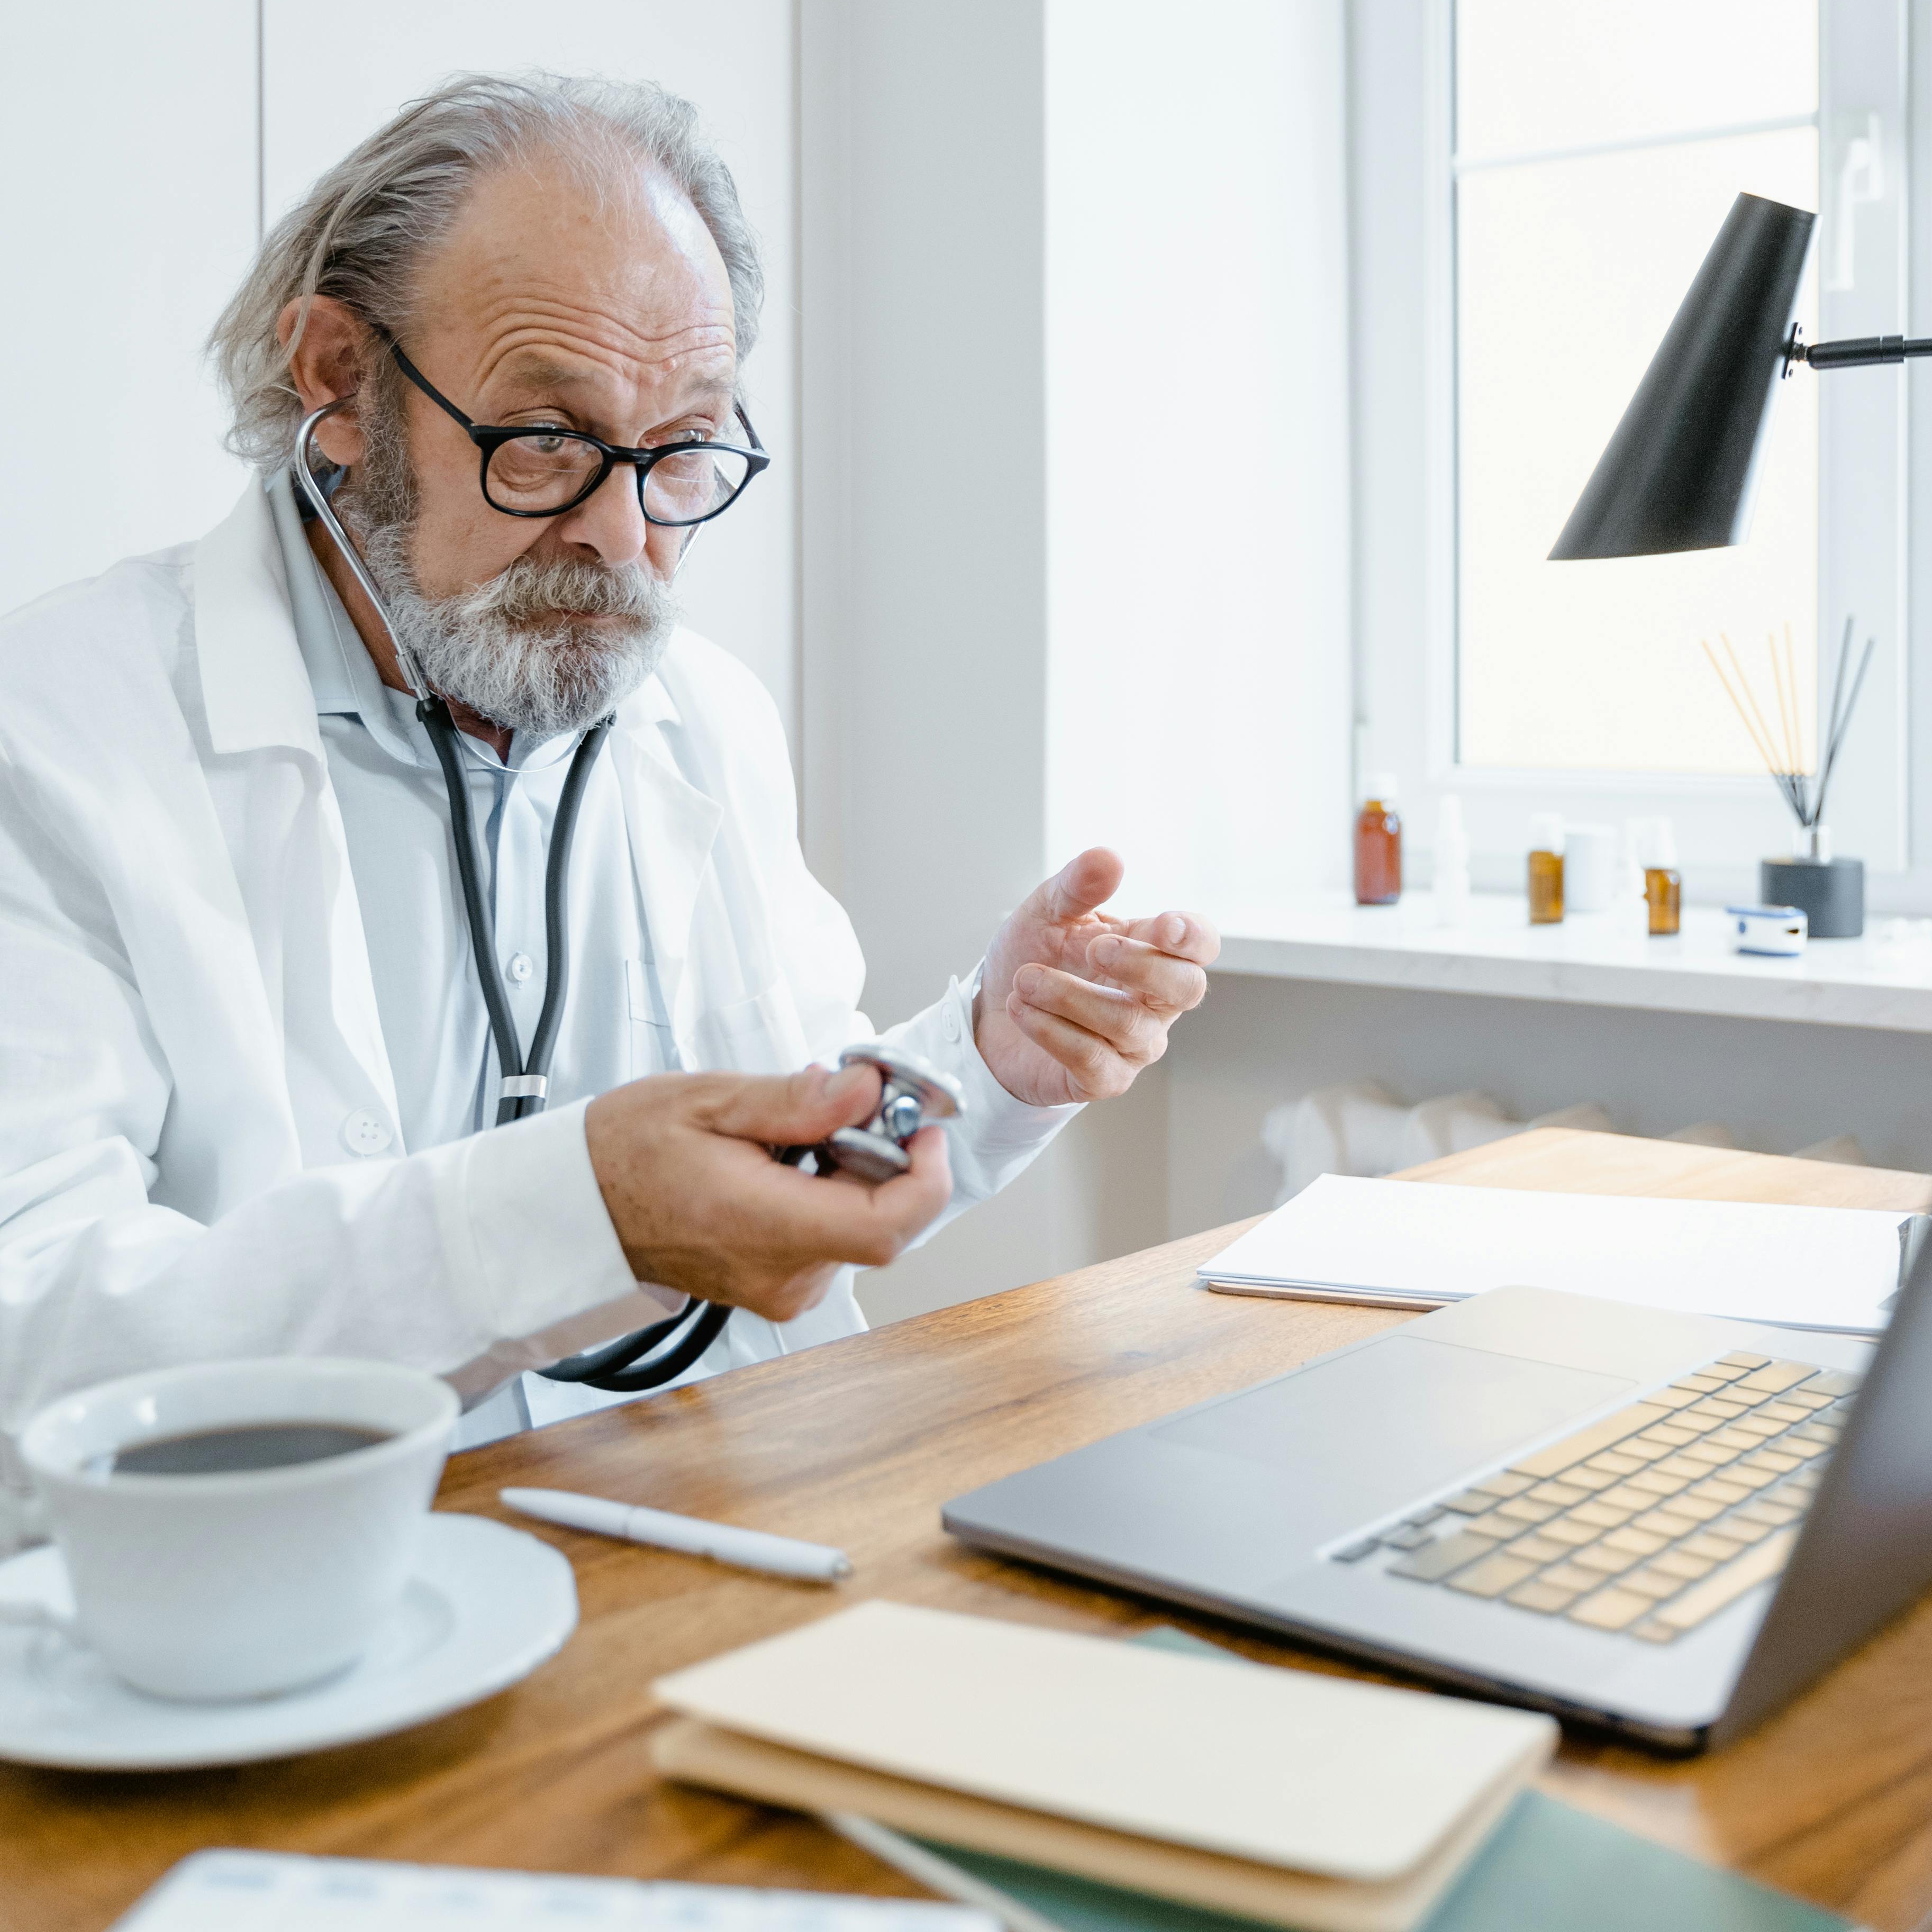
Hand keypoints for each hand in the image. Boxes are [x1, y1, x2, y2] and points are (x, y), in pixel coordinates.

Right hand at [584, 1064, 950, 1320]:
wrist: (579, 1207)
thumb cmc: (627, 1152)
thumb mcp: (710, 1101)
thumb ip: (799, 1102)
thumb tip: (866, 1092)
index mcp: (761, 1226)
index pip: (886, 1226)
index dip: (923, 1173)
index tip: (918, 1124)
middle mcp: (780, 1274)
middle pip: (883, 1221)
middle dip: (883, 1155)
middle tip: (847, 1104)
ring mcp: (781, 1288)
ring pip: (862, 1227)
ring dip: (855, 1171)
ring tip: (800, 1132)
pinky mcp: (780, 1288)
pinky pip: (834, 1238)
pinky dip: (832, 1193)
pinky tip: (792, 1163)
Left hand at [976, 848, 1217, 1106]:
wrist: (990, 1013)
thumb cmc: (1033, 957)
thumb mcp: (1047, 912)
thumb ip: (1077, 886)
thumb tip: (1109, 858)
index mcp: (1151, 951)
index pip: (1200, 944)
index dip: (1193, 937)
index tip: (1164, 926)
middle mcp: (1154, 1001)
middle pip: (1185, 989)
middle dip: (1142, 966)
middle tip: (1093, 948)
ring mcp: (1134, 1044)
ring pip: (1127, 1024)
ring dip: (1069, 996)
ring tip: (1024, 979)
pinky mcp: (1104, 1079)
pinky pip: (1092, 1059)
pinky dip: (1052, 1030)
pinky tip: (1021, 1008)